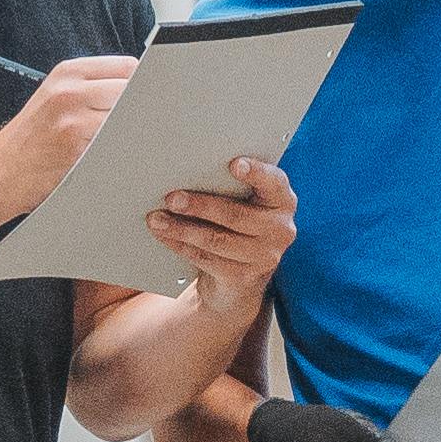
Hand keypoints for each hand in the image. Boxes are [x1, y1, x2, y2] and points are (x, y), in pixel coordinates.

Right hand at [0, 49, 136, 216]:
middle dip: (139, 108)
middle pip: (133, 91)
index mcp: (67, 72)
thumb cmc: (30, 138)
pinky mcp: (78, 151)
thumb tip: (140, 87)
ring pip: (129, 120)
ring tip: (121, 142)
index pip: (127, 67)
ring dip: (133, 132)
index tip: (146, 98)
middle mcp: (70, 92)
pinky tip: (110, 157)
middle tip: (137, 124)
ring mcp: (74, 122)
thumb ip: (91, 87)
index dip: (141, 84)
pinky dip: (121, 151)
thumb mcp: (54, 96)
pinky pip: (116, 146)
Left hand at [146, 156, 295, 318]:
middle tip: (172, 198)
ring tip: (157, 218)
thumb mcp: (244, 202)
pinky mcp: (244, 277)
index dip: (256, 173)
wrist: (242, 275)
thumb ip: (230, 186)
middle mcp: (280, 229)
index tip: (234, 164)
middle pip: (237, 215)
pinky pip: (206, 259)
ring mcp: (265, 257)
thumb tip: (191, 170)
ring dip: (182, 229)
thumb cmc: (239, 224)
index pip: (275, 182)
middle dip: (200, 205)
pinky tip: (165, 235)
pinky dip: (181, 245)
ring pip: (217, 240)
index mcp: (282, 201)